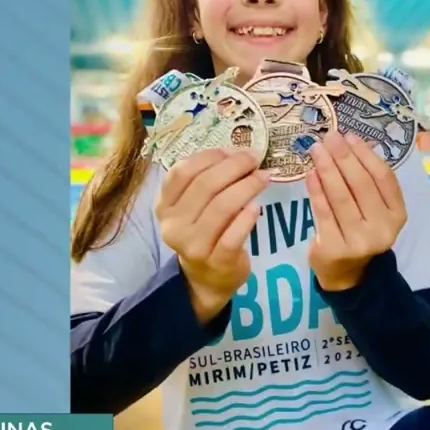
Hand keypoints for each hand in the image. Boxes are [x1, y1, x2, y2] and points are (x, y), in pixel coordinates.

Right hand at [155, 148, 268, 321]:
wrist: (207, 278)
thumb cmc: (204, 233)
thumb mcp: (193, 207)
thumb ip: (206, 181)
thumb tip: (237, 152)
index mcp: (165, 205)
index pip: (182, 172)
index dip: (210, 156)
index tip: (234, 150)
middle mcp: (173, 225)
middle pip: (205, 186)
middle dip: (234, 167)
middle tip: (255, 159)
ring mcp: (193, 246)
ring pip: (221, 207)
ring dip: (247, 187)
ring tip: (264, 177)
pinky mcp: (216, 261)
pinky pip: (233, 235)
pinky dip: (247, 217)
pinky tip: (257, 206)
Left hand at [306, 131, 406, 291]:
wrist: (348, 273)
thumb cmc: (361, 231)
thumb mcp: (375, 209)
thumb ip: (369, 180)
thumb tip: (352, 142)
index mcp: (397, 214)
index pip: (384, 178)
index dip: (366, 155)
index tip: (350, 136)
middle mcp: (383, 229)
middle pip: (362, 185)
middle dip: (344, 157)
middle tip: (329, 137)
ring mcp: (359, 241)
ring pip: (341, 197)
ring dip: (327, 169)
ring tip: (316, 149)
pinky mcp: (334, 247)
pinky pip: (323, 212)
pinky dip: (316, 191)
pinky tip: (310, 174)